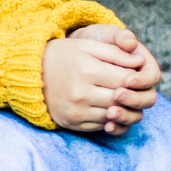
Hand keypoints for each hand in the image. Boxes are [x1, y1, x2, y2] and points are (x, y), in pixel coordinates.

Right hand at [42, 25, 162, 134]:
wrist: (29, 74)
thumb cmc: (62, 55)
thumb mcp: (86, 45)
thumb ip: (115, 52)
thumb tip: (140, 62)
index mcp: (86, 70)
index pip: (127, 78)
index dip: (136, 77)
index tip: (134, 74)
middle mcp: (81, 93)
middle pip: (123, 99)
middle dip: (132, 94)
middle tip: (131, 87)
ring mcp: (76, 110)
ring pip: (115, 114)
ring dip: (124, 108)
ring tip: (120, 97)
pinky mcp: (72, 122)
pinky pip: (102, 125)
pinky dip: (110, 118)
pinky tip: (108, 107)